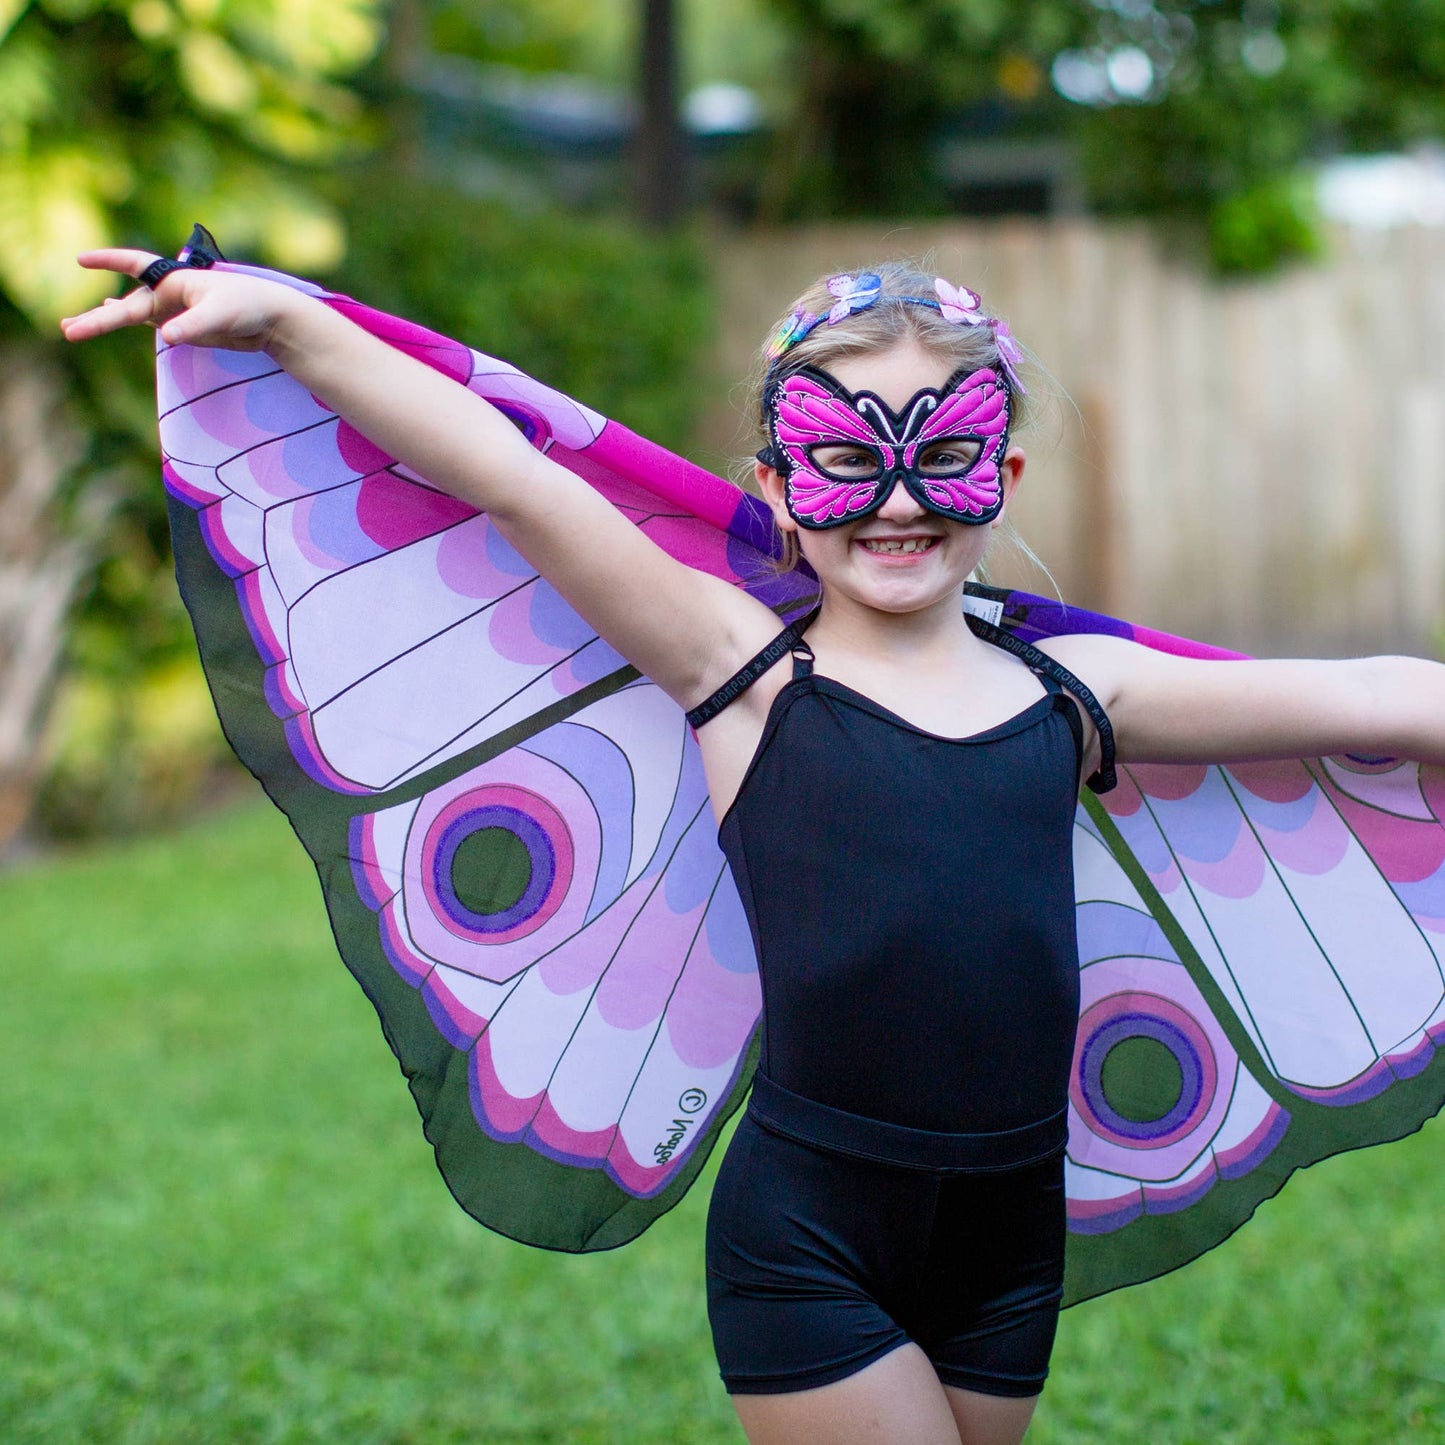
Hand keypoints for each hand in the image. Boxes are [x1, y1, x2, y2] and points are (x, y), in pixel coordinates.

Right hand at [60, 249, 302, 351]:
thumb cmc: (247, 306)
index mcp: (174, 281)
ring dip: (101, 321)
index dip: (108, 261)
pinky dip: (125, 319)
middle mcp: (168, 293)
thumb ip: (193, 326)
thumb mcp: (220, 315)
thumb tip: (165, 336)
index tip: (81, 260)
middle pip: (125, 306)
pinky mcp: (182, 327)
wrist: (270, 320)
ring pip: (129, 315)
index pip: (134, 265)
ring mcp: (173, 311)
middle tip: (68, 329)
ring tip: (70, 328)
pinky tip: (105, 313)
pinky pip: (146, 322)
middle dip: (97, 319)